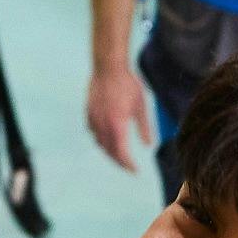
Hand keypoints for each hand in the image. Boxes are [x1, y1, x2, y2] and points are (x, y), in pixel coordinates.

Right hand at [87, 58, 153, 172]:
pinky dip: (101, 140)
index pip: (122, 153)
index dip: (128, 165)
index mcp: (117, 124)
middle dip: (119, 162)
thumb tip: (149, 145)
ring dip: (109, 152)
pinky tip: (107, 138)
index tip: (135, 171)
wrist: (108, 66)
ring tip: (119, 155)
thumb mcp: (141, 106)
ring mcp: (93, 119)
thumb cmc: (128, 83)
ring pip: (100, 143)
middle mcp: (103, 125)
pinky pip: (94, 133)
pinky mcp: (88, 113)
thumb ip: (144, 127)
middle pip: (109, 152)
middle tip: (128, 167)